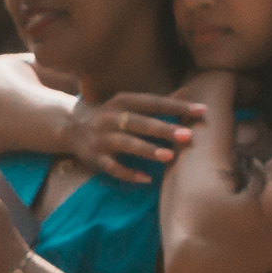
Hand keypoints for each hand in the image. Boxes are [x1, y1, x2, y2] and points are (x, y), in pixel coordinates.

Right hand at [71, 79, 207, 183]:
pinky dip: (128, 173)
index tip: (201, 109)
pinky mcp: (95, 157)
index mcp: (122, 102)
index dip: (176, 105)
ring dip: (147, 150)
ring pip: (126, 144)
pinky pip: (112, 167)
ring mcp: (102, 138)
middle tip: (187, 135)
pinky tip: (146, 179)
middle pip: (140, 123)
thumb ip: (157, 102)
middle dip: (163, 129)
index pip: (153, 102)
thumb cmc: (110, 116)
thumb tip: (189, 93)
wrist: (71, 129)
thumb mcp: (129, 104)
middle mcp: (111, 118)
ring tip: (169, 157)